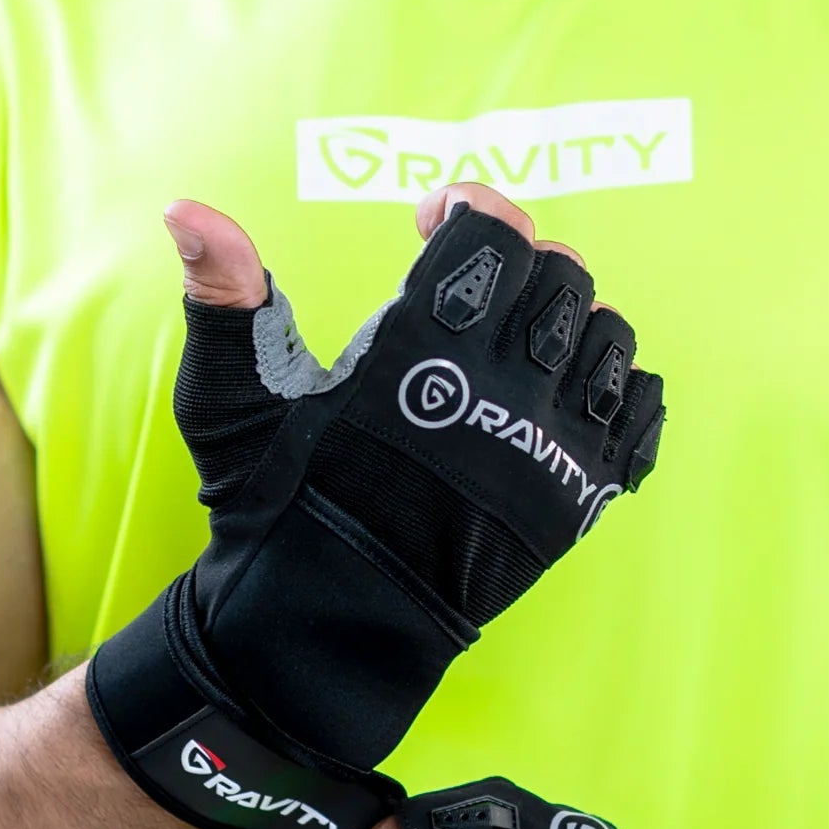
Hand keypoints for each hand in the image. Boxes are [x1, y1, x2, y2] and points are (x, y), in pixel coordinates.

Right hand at [85, 190, 665, 828]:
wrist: (331, 621)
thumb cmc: (276, 505)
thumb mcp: (232, 395)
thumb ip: (223, 292)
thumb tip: (185, 208)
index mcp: (419, 350)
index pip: (493, 232)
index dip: (470, 207)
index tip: (436, 221)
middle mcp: (498, 388)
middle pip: (560, 273)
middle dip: (521, 262)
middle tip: (481, 286)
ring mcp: (550, 442)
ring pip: (609, 334)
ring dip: (572, 322)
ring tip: (523, 343)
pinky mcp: (582, 493)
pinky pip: (643, 409)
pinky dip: (618, 387)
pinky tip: (566, 393)